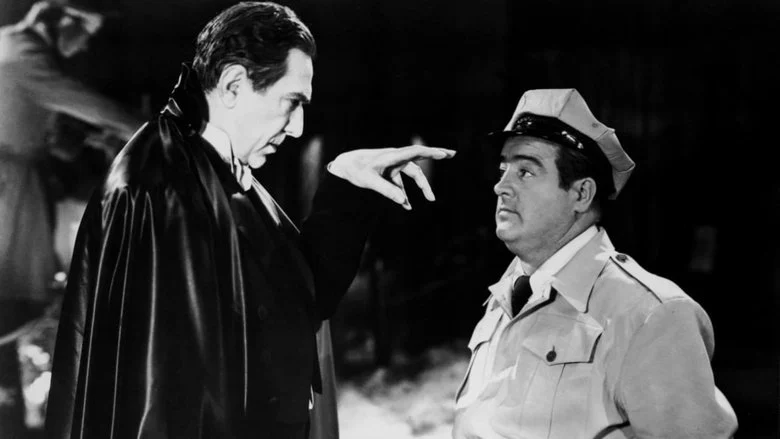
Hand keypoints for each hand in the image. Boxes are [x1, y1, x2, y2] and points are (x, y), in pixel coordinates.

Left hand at [328, 145, 455, 209]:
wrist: (343, 166)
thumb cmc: (355, 170)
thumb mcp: (369, 181)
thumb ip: (387, 190)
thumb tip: (403, 201)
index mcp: (392, 155)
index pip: (415, 152)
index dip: (431, 152)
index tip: (444, 154)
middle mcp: (395, 157)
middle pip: (419, 157)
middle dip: (436, 155)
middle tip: (453, 154)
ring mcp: (393, 164)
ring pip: (412, 173)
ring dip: (421, 185)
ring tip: (431, 199)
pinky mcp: (388, 171)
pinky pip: (401, 182)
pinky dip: (404, 193)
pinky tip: (406, 206)